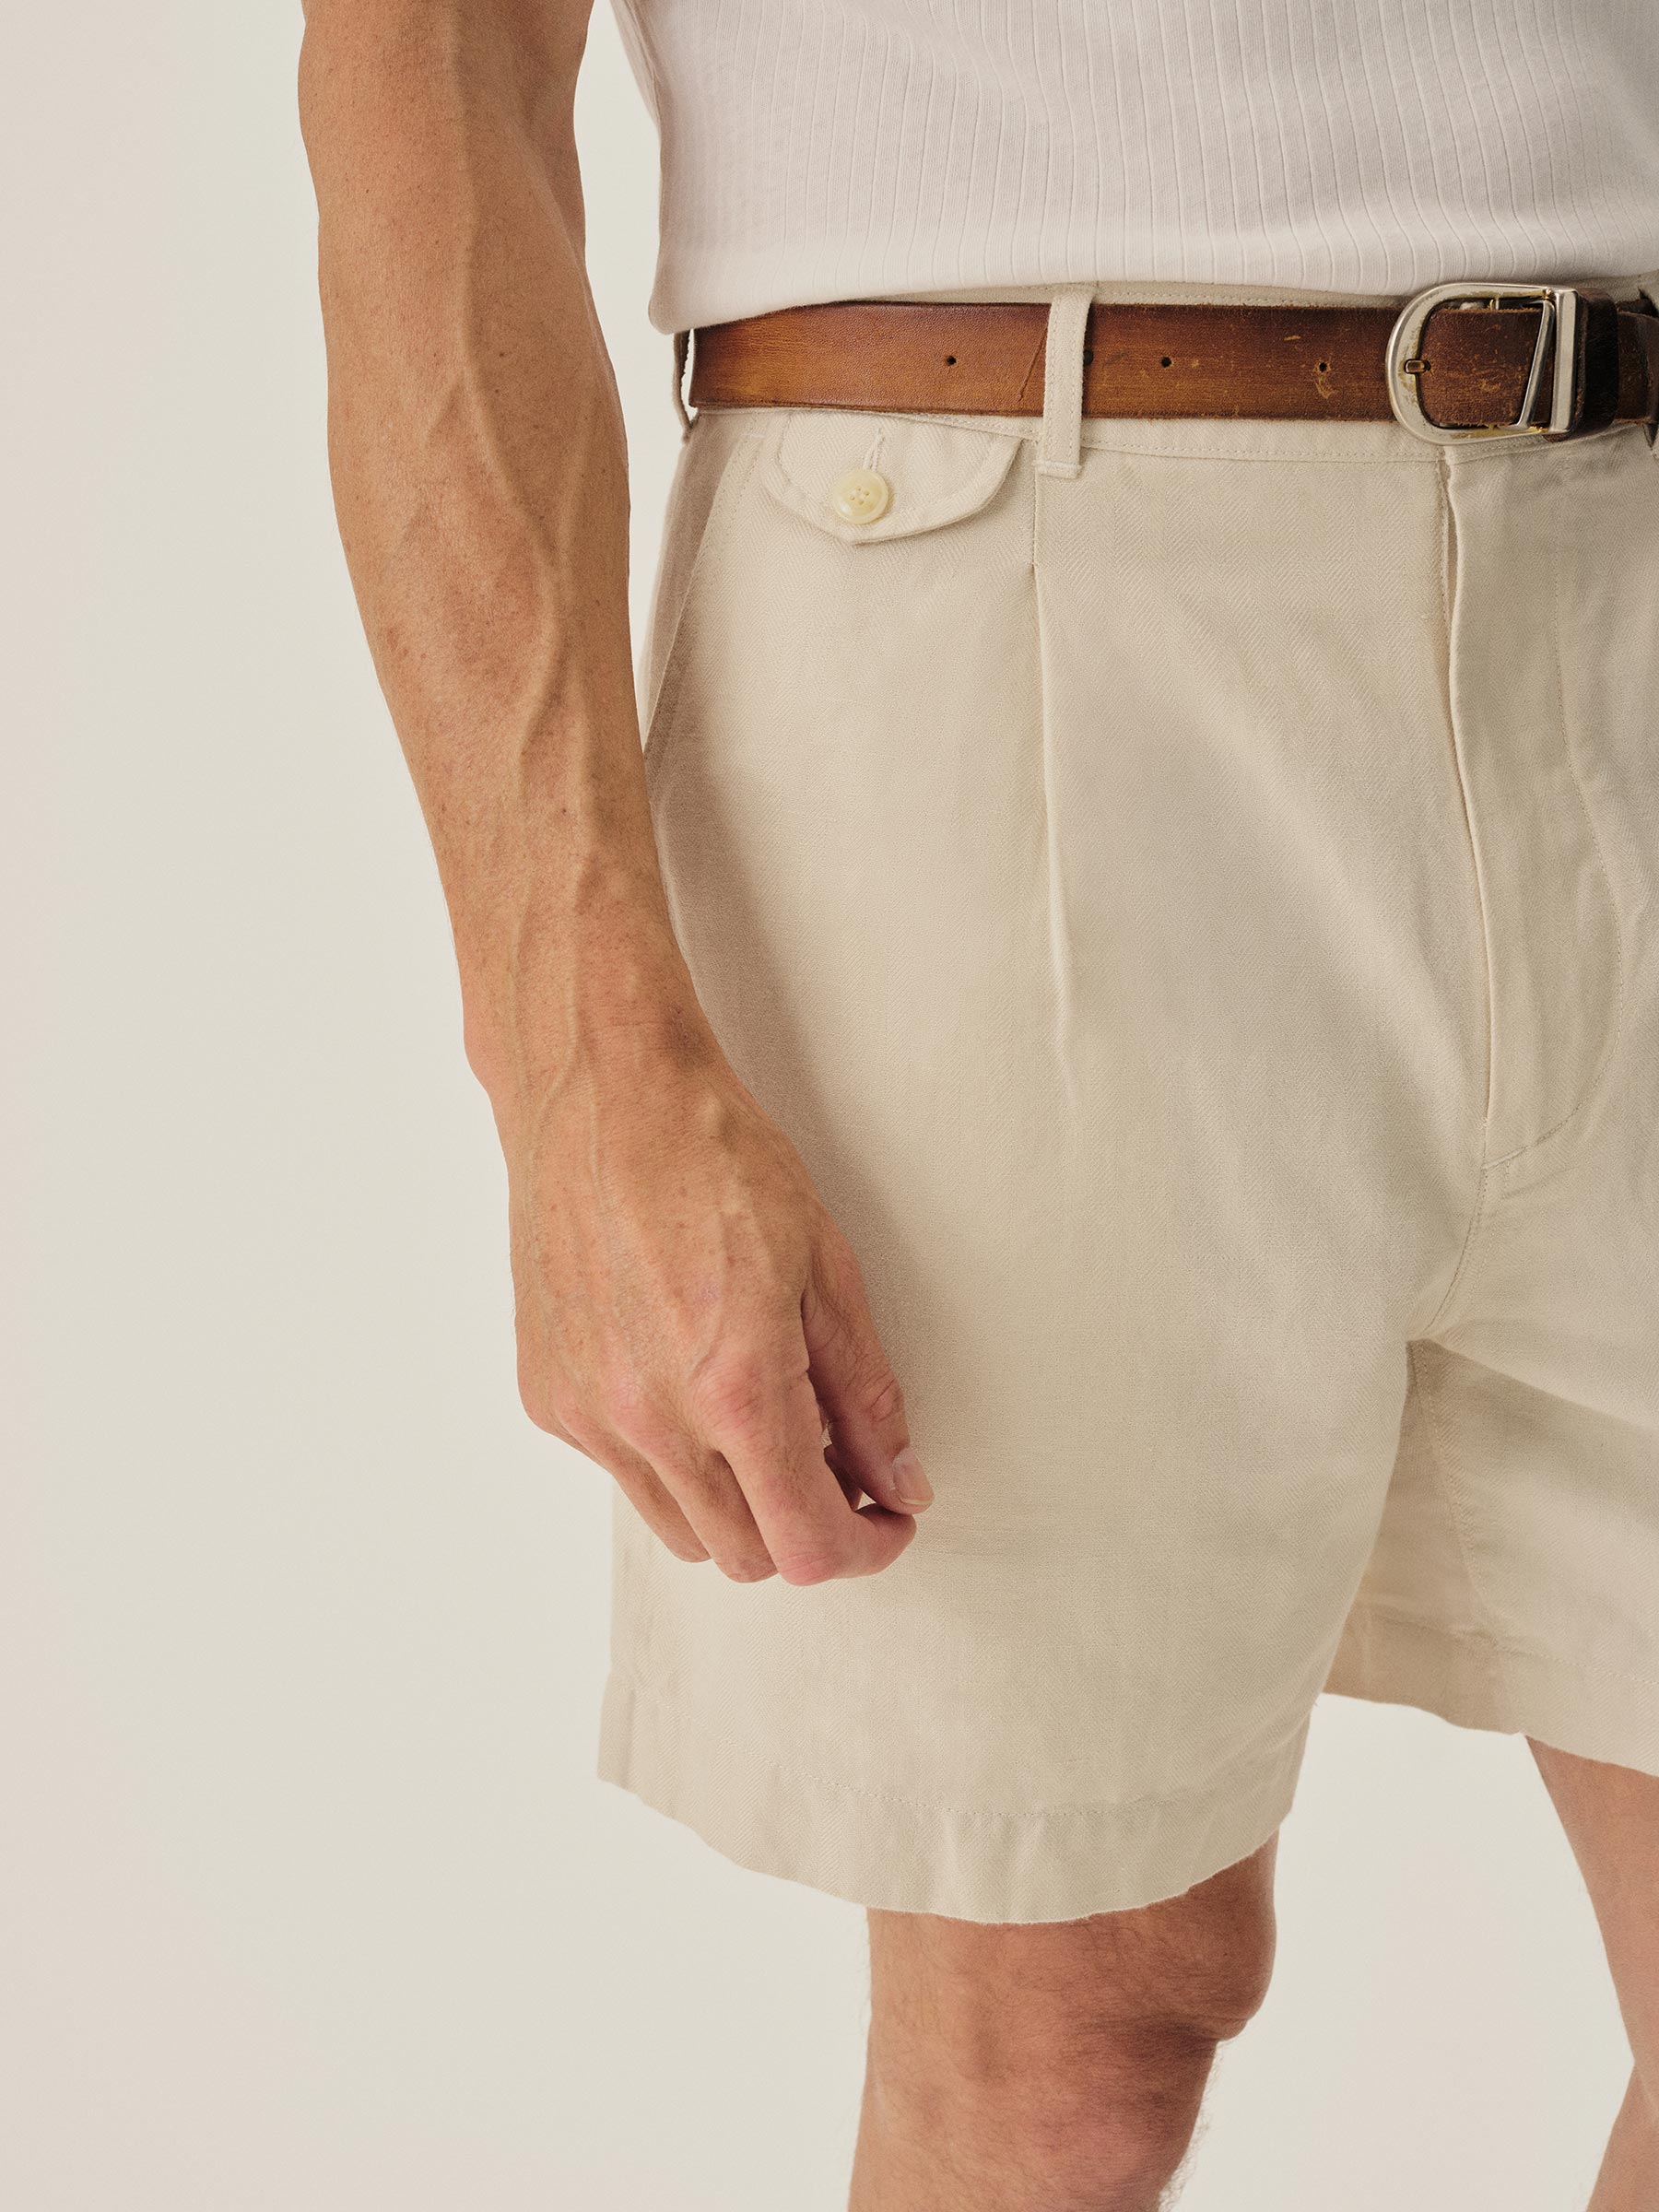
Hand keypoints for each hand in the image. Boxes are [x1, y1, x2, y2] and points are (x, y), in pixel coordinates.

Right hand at [498, 997, 930, 1584]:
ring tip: (766, 1423)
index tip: (886, 1519)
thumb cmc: (713, 1157)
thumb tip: (899, 1480)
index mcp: (734, 1389)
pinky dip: (670, 1458)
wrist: (602, 1094)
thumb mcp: (824, 1268)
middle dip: (805, 1528)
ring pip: (680, 1529)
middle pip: (746, 1555)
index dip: (864, 1547)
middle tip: (841, 1469)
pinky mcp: (548, 1396)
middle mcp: (649, 1419)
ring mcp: (589, 1414)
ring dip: (736, 1504)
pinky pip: (623, 1473)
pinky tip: (690, 1381)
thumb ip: (864, 1395)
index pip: (806, 1545)